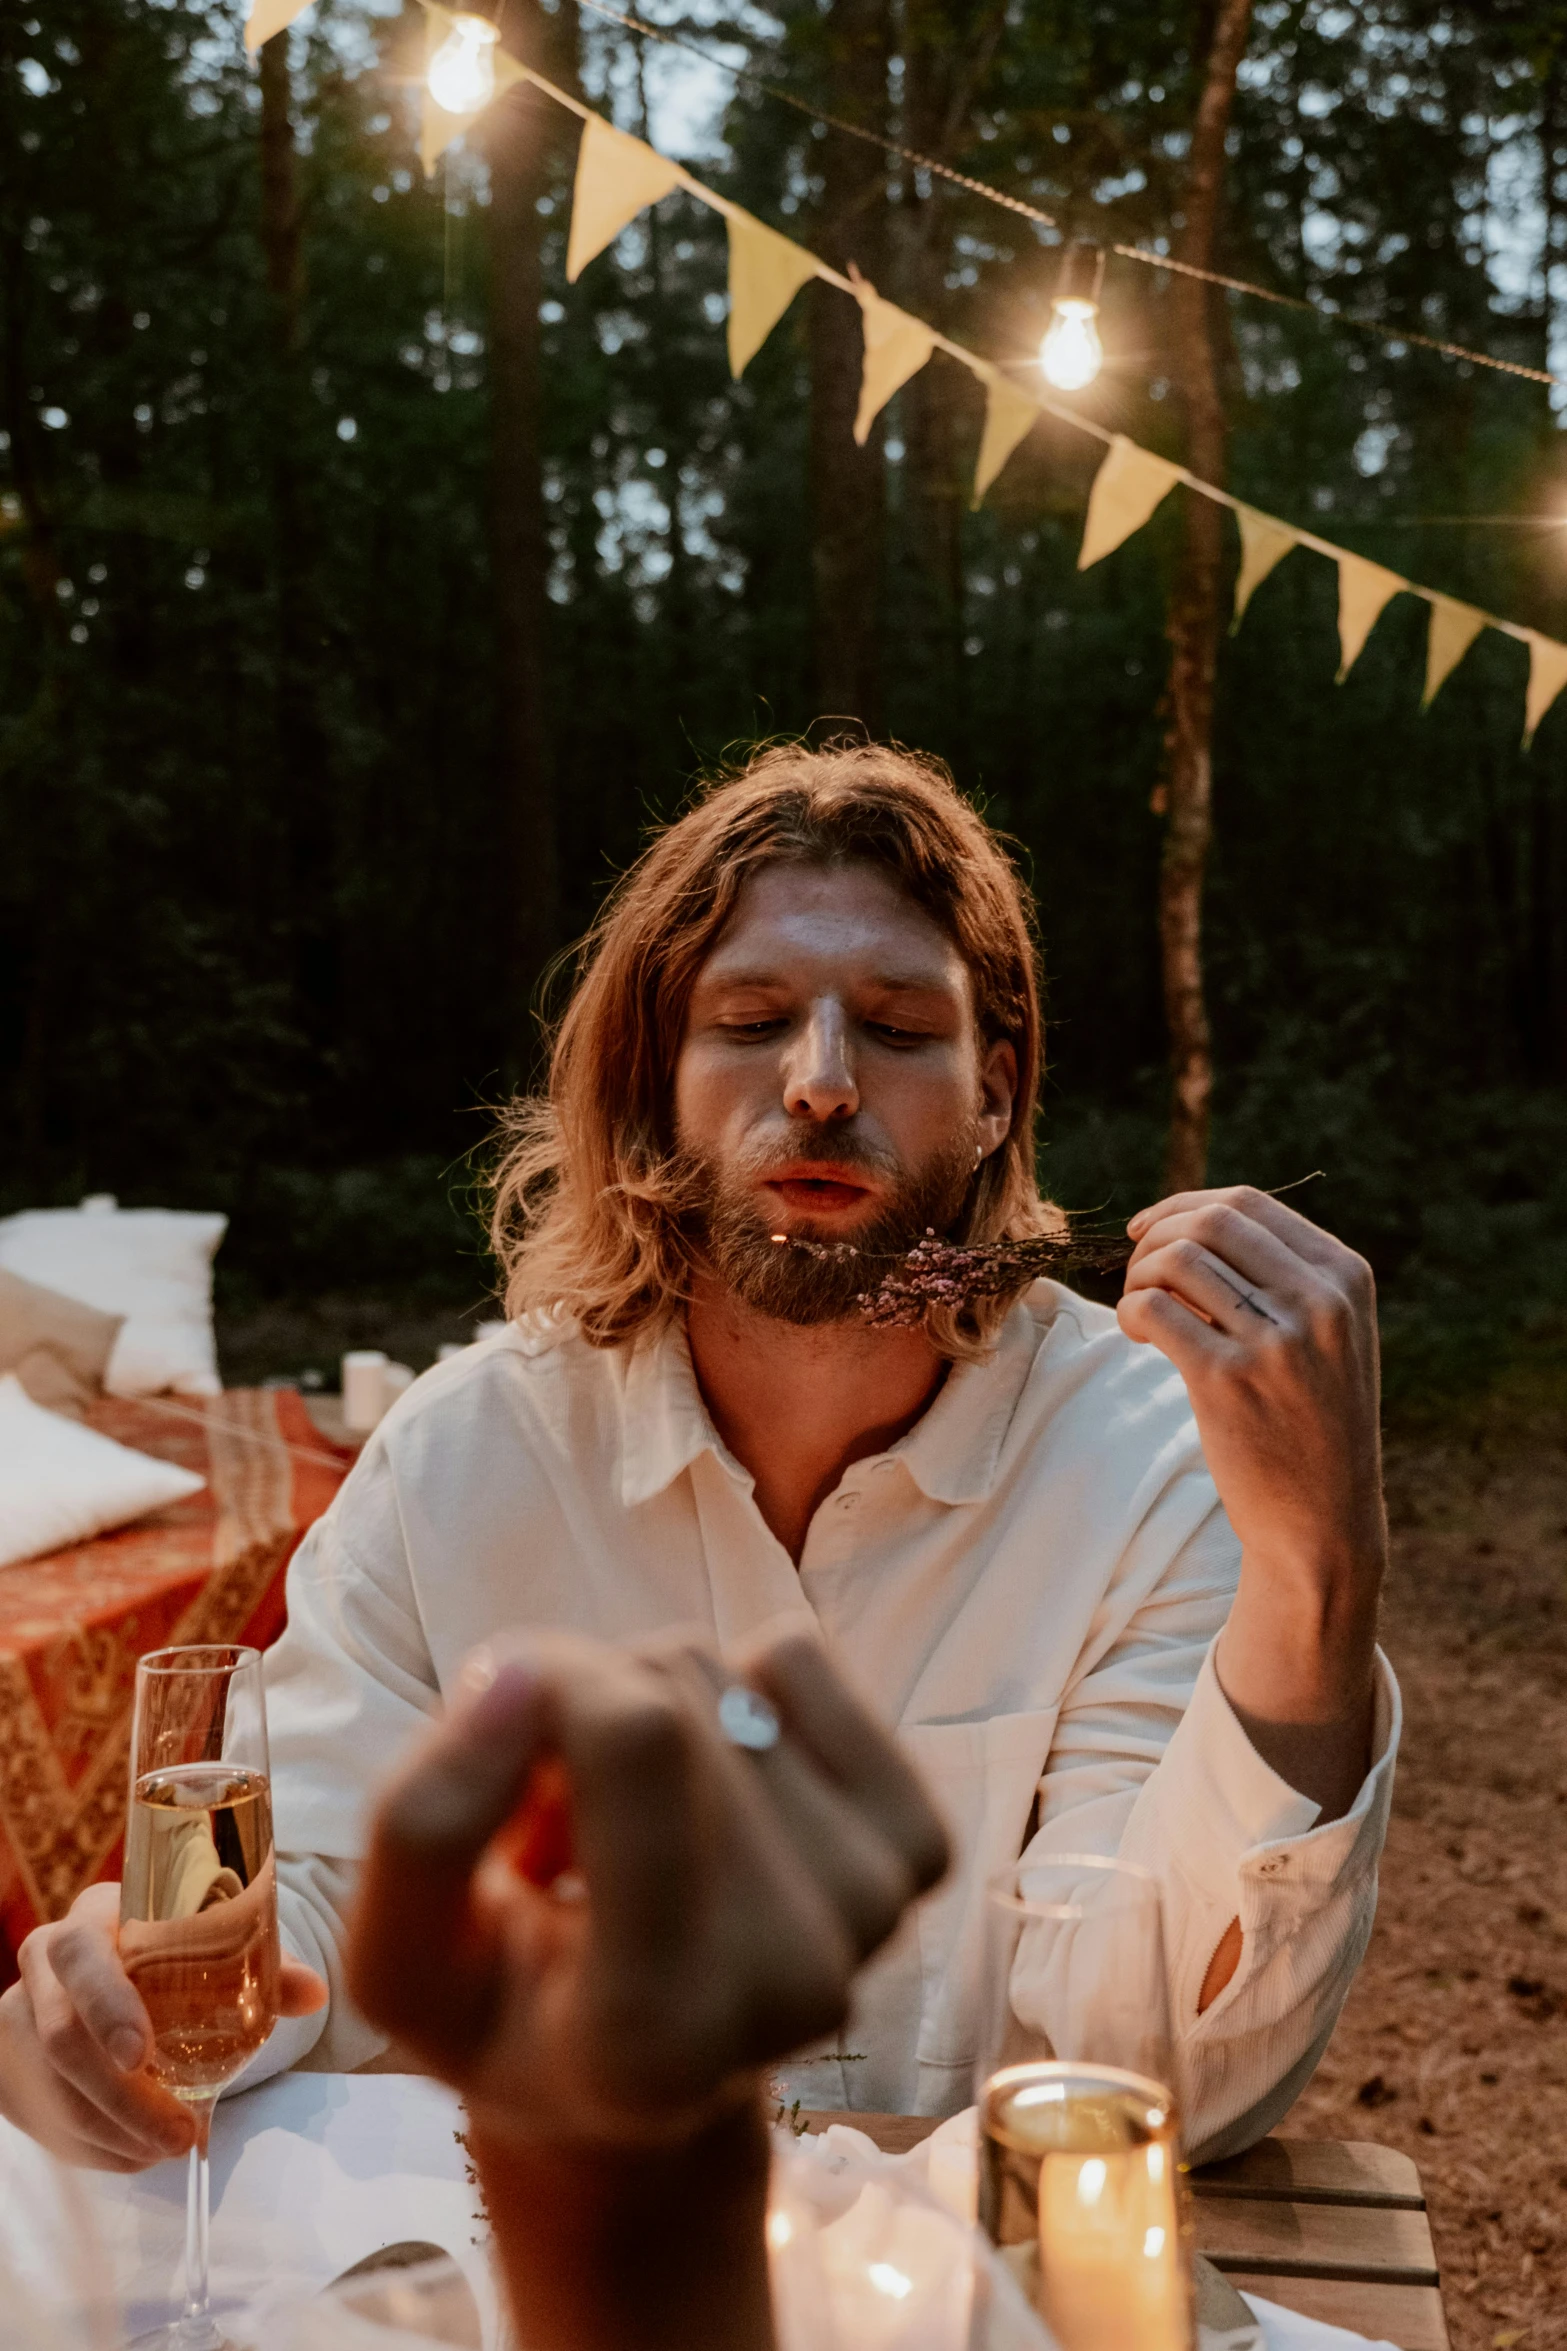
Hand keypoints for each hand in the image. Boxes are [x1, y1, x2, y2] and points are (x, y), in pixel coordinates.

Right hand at [0, 1881, 326, 2171]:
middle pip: (62, 2038)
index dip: (107, 2005)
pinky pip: (49, 2123)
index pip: (83, 1956)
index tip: (142, 2054)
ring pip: (55, 2092)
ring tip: (170, 2146)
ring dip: (115, 2133)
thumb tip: (314, 1993)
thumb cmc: (170, 1954)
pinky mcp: (14, 2073)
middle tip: (180, 2134)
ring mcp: (20, 2022)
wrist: (109, 1975)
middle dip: (122, 2098)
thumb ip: (263, 1968)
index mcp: (93, 1920)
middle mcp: (44, 1967)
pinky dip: (98, 2147)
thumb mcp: (210, 1944)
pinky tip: (137, 2151)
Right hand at [345, 1625, 949, 2149]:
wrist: (640, 2076)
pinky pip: (798, 1661)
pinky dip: (735, 1688)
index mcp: (658, 2039)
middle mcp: (795, 1986)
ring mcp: (871, 1915)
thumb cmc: (504, 2008)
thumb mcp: (402, 1958)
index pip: (638, 1740)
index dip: (547, 1684)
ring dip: (645, 1710)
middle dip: (579, 1703)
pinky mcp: (915, 1849)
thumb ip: (423, 1822)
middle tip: (548, 1808)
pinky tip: (702, 1788)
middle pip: (670, 1696)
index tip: (490, 1724)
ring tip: (617, 1822)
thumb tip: (519, 1671)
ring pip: (724, 1675)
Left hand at [1119, 1184, 1385, 1816]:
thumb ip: (1282, 1276)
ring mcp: (1275, 1340)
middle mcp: (1318, 1301)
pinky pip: (1154, 1309)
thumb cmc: (1313, 1423)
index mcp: (1346, 1278)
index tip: (1149, 1231)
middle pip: (1207, 1222)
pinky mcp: (1227, 1380)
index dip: (1184, 1206)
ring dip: (1138, 1276)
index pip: (1248, 1204)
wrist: (1323, 1522)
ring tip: (1139, 1311)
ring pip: (1175, 1259)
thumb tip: (1187, 1220)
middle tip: (1138, 1275)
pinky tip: (1137, 1337)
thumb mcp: (1330, 1337)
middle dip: (1155, 1237)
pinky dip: (1130, 1312)